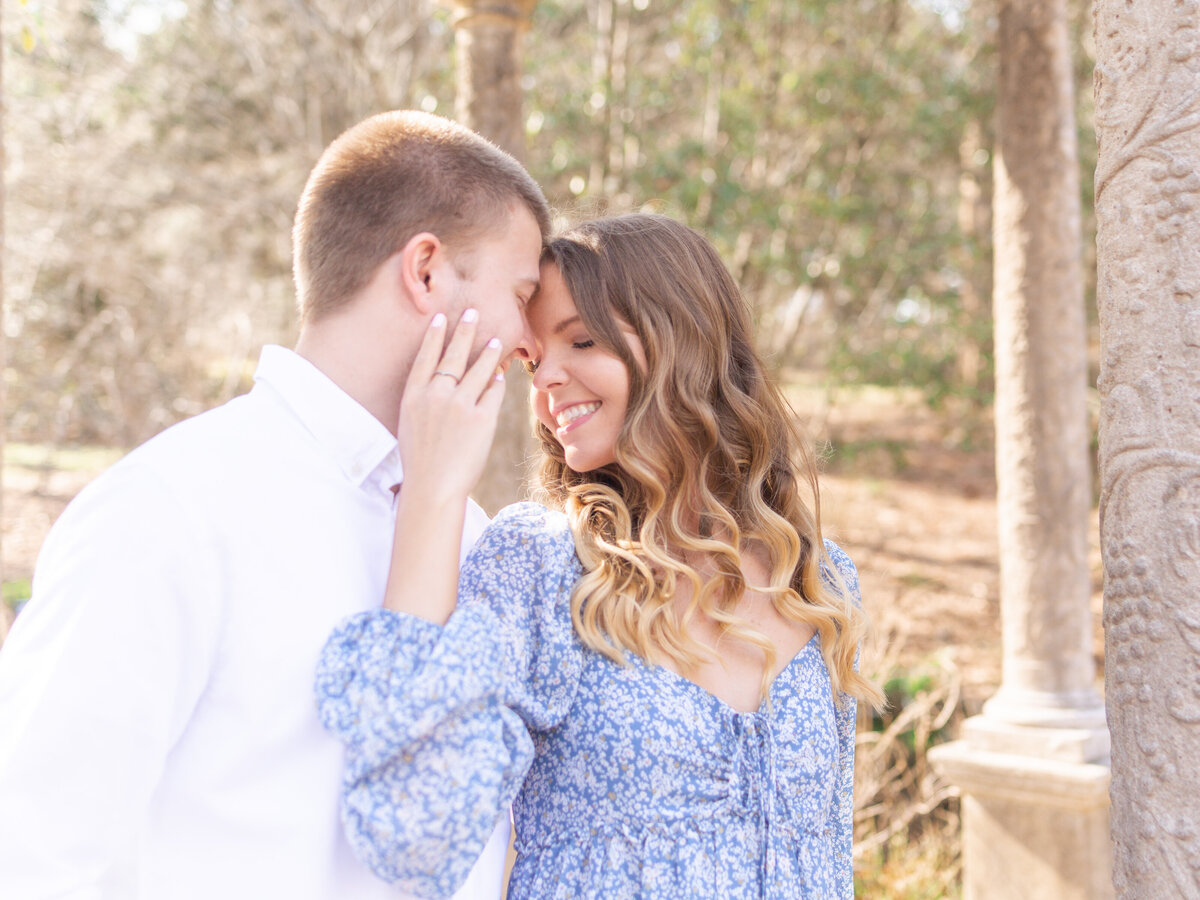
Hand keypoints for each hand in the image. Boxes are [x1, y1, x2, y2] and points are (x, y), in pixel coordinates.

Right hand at [396, 309, 505, 502]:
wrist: (432, 488)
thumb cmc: (420, 462)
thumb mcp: (410, 425)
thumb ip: (424, 402)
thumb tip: (444, 382)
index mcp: (414, 396)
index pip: (426, 356)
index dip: (435, 335)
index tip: (441, 318)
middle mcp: (436, 395)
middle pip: (453, 355)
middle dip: (464, 331)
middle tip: (474, 312)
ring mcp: (460, 405)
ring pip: (479, 369)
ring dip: (489, 352)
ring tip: (497, 341)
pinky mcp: (482, 418)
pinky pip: (494, 391)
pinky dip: (498, 382)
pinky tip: (501, 375)